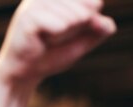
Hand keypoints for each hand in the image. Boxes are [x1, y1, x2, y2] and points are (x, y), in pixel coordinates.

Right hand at [0, 0, 115, 84]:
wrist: (25, 73)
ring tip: (46, 40)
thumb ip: (99, 30)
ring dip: (63, 36)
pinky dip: (55, 39)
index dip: (87, 23)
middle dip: (75, 31)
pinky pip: (60, 26)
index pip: (94, 2)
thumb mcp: (81, 41)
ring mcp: (36, 3)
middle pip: (86, 11)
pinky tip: (40, 41)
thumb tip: (108, 25)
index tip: (66, 30)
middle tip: (54, 38)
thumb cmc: (51, 53)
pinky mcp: (28, 17)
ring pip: (74, 18)